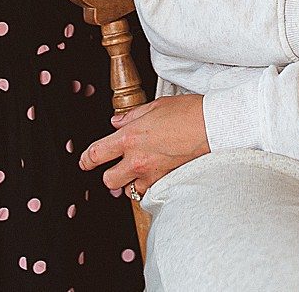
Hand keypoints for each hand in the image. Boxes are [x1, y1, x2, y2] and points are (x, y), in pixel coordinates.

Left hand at [79, 94, 208, 198]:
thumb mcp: (155, 106)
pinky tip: (158, 174)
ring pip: (131, 190)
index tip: (84, 162)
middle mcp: (138, 160)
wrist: (214, 125)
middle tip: (118, 166)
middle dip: (110, 174)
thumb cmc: (189, 112)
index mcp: (130, 137)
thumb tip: (116, 122)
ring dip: (133, 182)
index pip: (97, 154)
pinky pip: (152, 192)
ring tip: (143, 169)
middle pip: (109, 180)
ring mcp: (153, 174)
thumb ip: (131, 116)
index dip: (86, 160)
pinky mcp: (168, 182)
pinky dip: (151, 186)